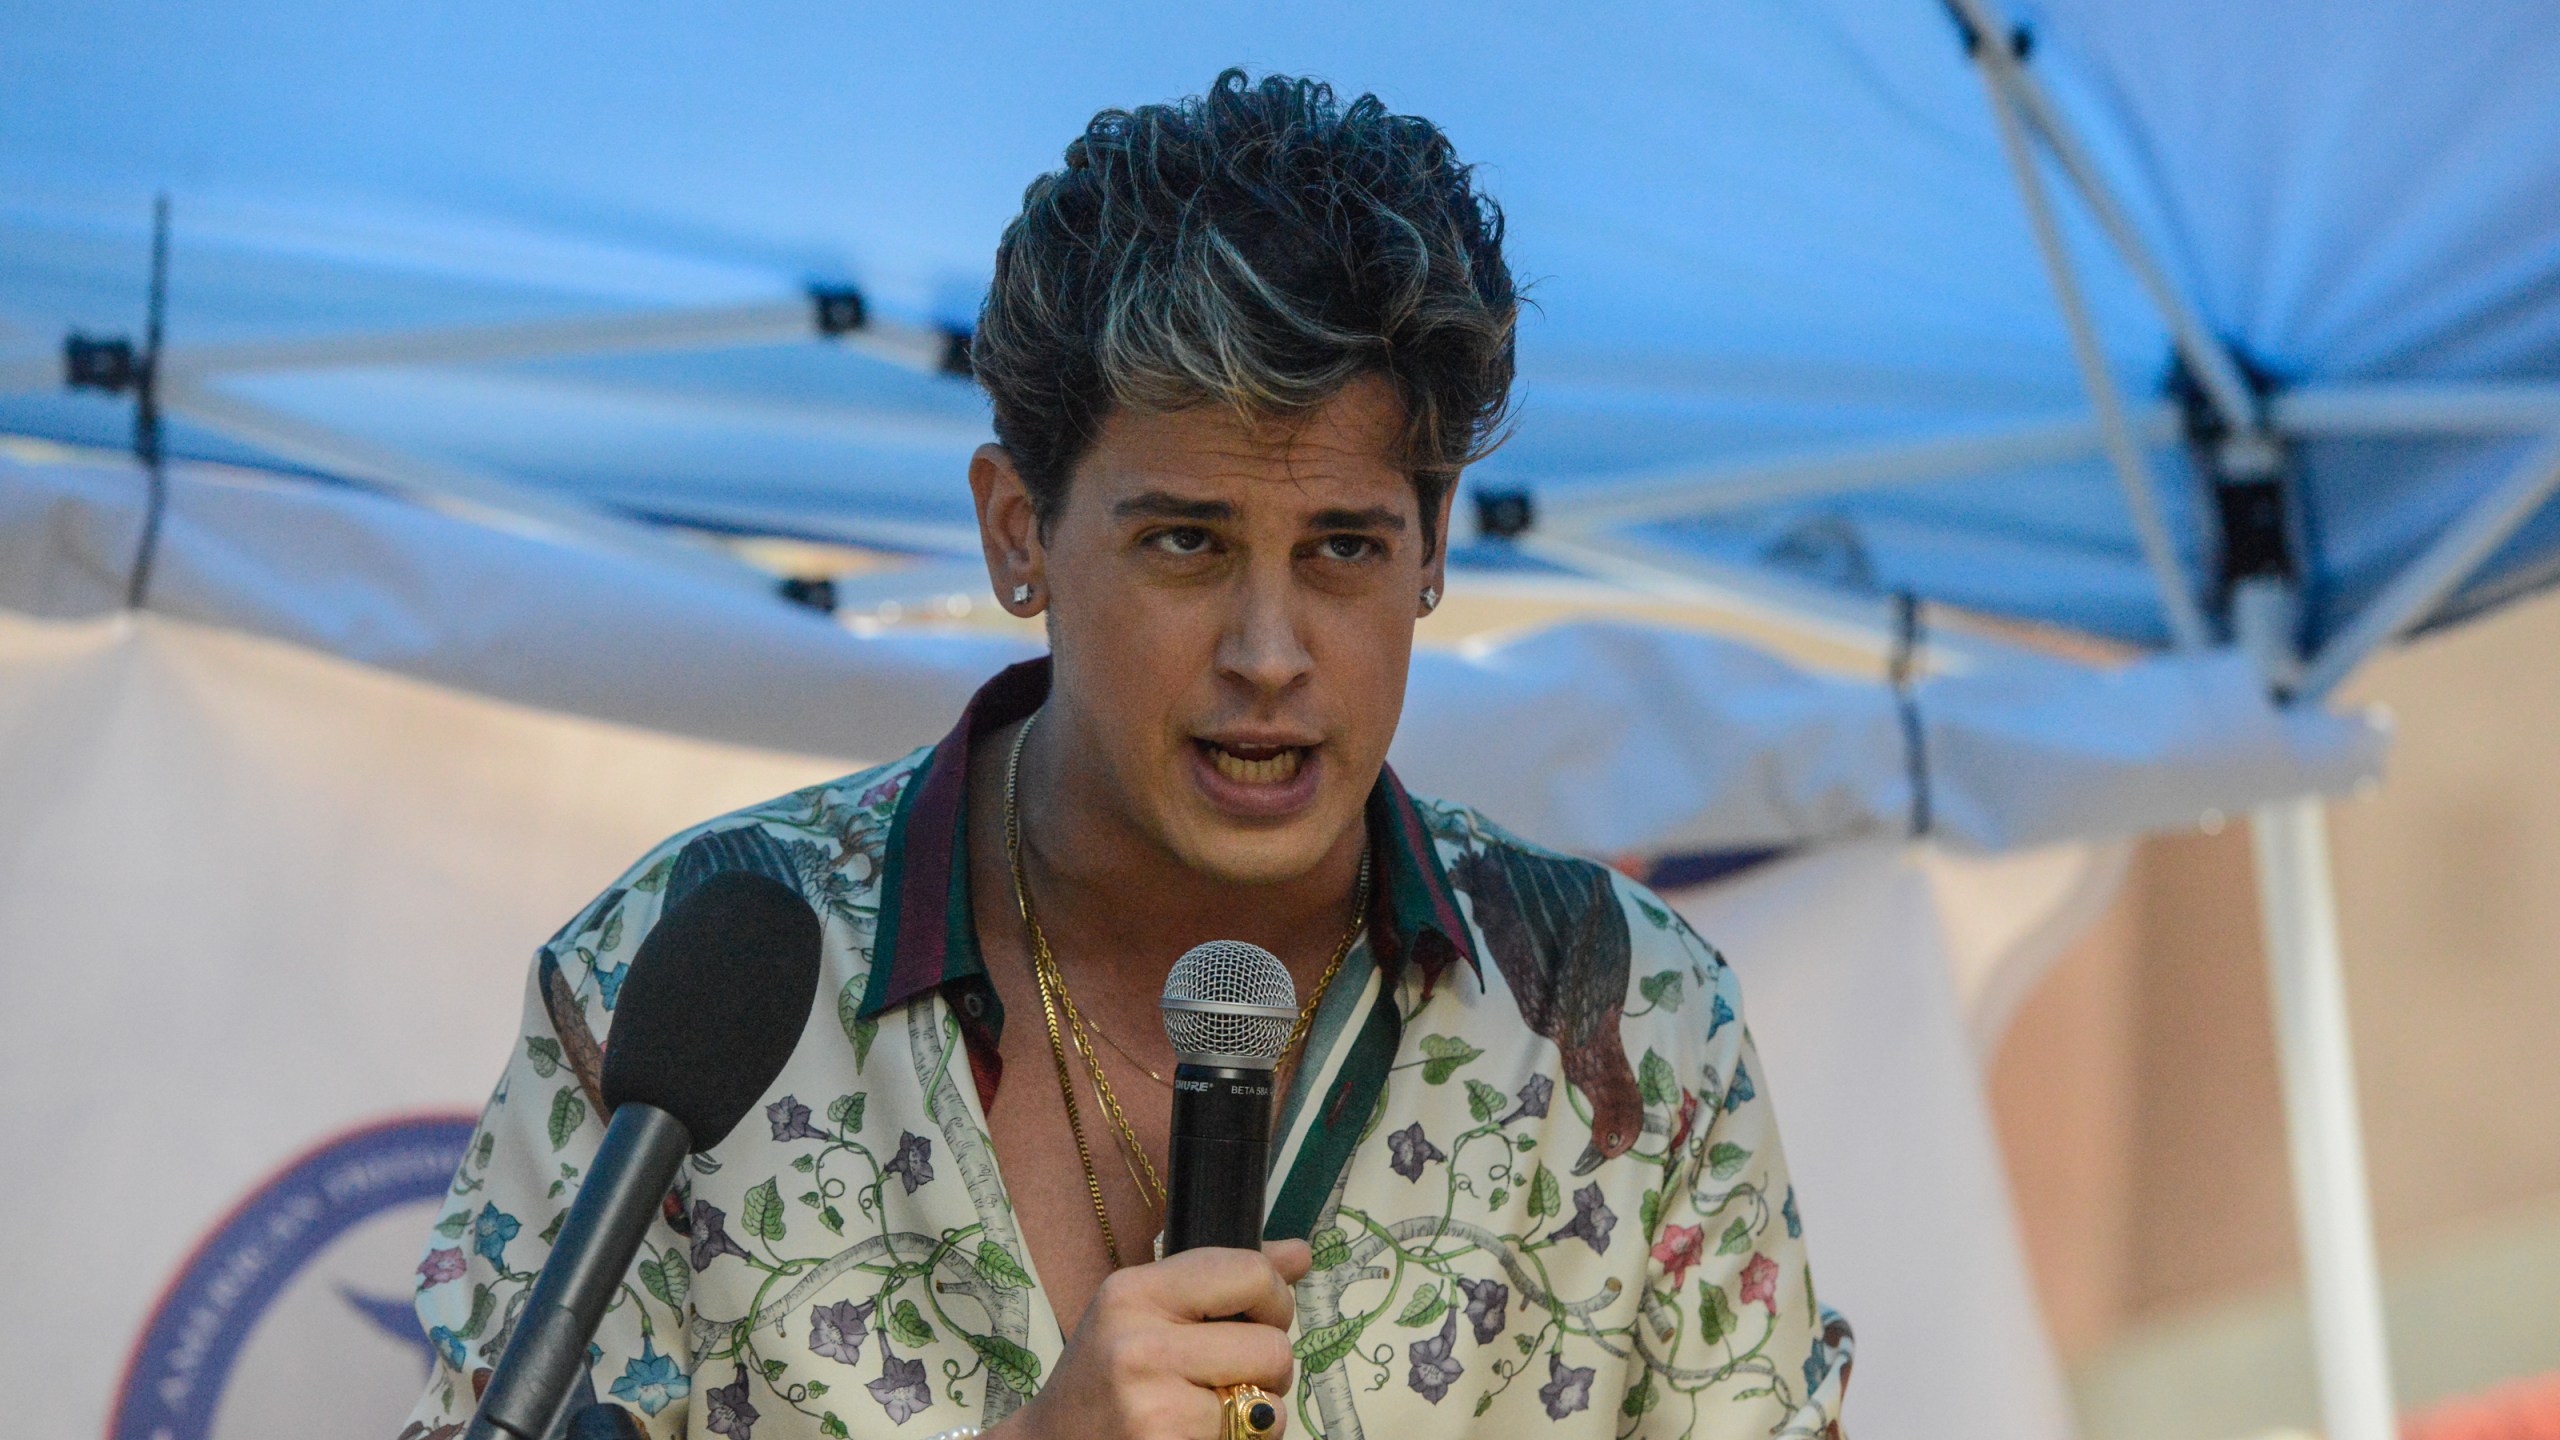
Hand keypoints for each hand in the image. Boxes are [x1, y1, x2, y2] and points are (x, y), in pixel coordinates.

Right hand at [997, 1241, 1312, 1439]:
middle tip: (1229, 1380)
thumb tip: (1298, 1253)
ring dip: (1256, 1416)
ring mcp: (1152, 1407)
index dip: (1275, 1300)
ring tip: (1207, 1414)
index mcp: (1134, 1293)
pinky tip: (1195, 1438)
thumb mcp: (1145, 1313)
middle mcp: (1139, 1346)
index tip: (1257, 1320)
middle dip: (1267, 1370)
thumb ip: (1221, 1280)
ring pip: (1270, 1406)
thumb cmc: (1105, 1379)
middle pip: (1273, 1347)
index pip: (1250, 1273)